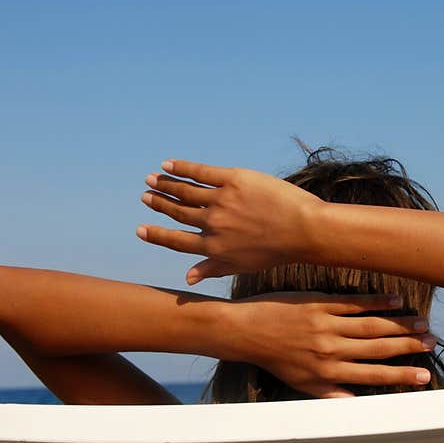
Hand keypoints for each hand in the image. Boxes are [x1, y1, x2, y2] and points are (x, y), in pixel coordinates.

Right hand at [137, 159, 323, 282]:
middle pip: (178, 212)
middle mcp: (213, 225)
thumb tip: (188, 279)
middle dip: (159, 203)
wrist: (304, 230)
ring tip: (153, 178)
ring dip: (166, 184)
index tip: (139, 229)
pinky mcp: (233, 180)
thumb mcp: (242, 266)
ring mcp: (221, 201)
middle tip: (145, 195)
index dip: (156, 235)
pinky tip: (169, 163)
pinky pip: (201, 172)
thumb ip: (212, 268)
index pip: (177, 240)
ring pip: (186, 191)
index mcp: (214, 247)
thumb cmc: (276, 250)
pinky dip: (183, 167)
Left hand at [218, 291, 436, 398]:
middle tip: (431, 343)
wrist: (246, 331)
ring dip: (399, 324)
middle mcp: (331, 350)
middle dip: (408, 346)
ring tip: (422, 323)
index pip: (372, 376)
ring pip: (370, 325)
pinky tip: (396, 300)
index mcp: (328, 373)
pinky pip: (353, 303)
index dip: (401, 376)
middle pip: (378, 348)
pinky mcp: (319, 304)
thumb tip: (356, 403)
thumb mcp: (301, 384)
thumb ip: (331, 393)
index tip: (424, 377)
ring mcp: (326, 325)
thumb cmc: (275, 359)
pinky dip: (376, 302)